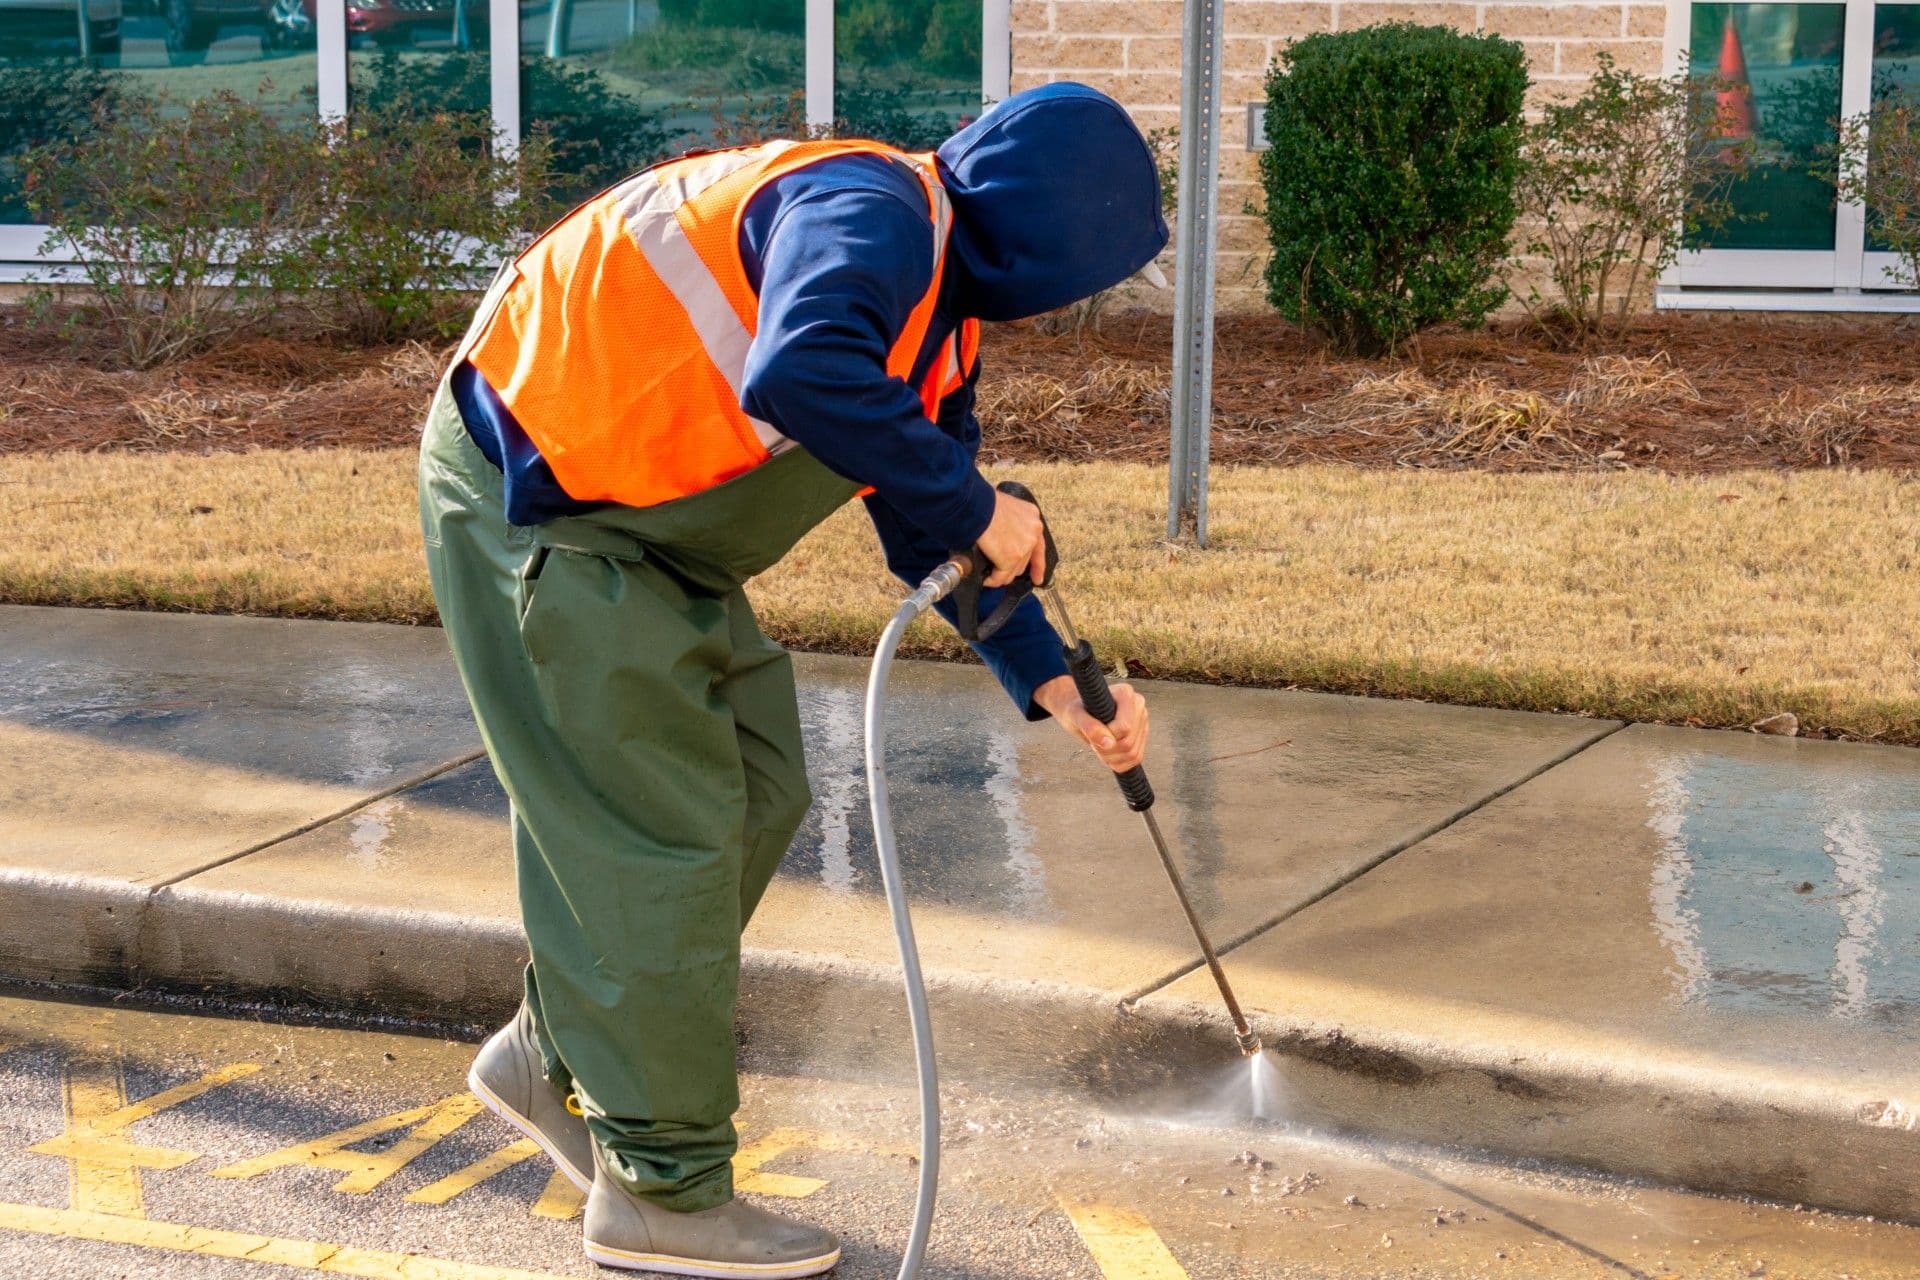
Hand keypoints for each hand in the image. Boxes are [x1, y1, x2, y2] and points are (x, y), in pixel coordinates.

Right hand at [973, 489, 1046, 587]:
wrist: (976, 506)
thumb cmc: (983, 503)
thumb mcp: (1006, 507)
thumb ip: (1010, 523)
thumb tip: (1003, 538)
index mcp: (1032, 517)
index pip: (1039, 545)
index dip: (1038, 565)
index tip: (1037, 578)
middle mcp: (1033, 533)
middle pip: (1024, 561)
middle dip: (1013, 569)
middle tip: (1001, 573)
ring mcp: (1024, 547)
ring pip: (1013, 571)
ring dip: (1002, 575)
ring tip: (991, 576)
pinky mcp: (1011, 559)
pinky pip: (1001, 576)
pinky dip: (993, 580)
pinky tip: (986, 580)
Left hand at [1034, 675, 1148, 772]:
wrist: (1081, 713)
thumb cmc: (1077, 710)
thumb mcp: (1075, 715)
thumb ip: (1089, 727)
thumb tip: (1108, 743)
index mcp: (1125, 693)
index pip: (1125, 727)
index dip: (1106, 736)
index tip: (1092, 731)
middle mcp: (1138, 706)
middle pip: (1128, 743)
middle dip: (1106, 750)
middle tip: (1092, 742)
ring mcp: (1142, 722)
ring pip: (1133, 754)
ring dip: (1111, 758)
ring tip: (1098, 746)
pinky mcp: (1141, 737)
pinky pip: (1135, 759)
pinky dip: (1118, 763)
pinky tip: (1107, 754)